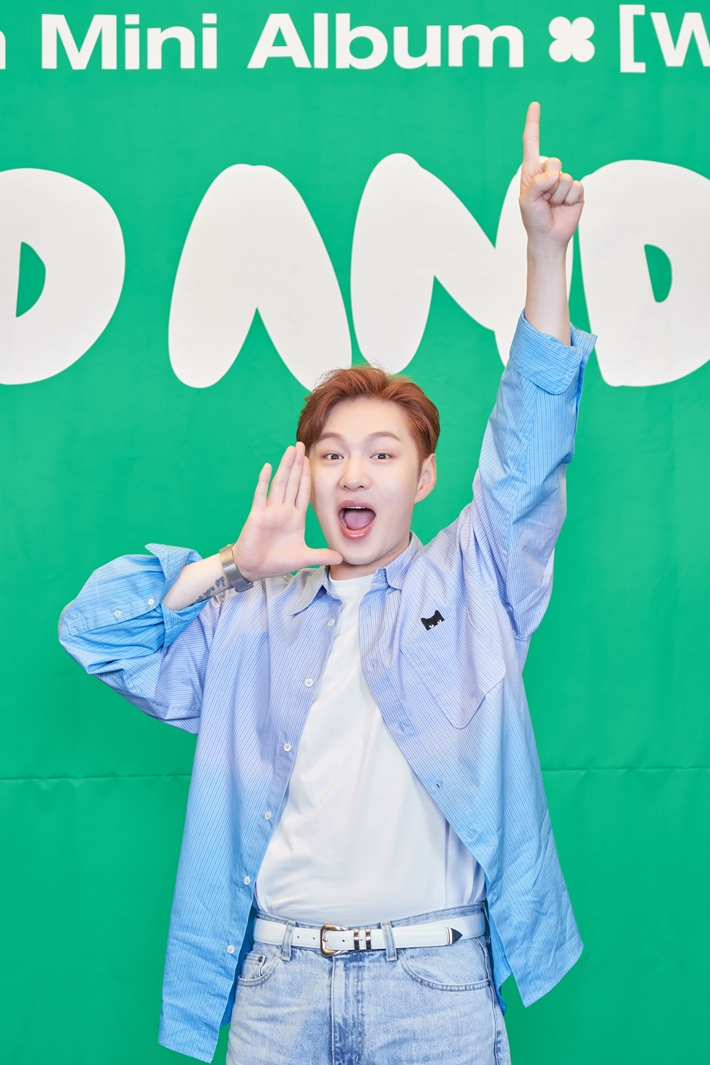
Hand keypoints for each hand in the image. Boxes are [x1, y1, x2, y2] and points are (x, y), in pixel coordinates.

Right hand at [232, 442, 342, 581]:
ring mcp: (270, 511)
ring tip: (290, 450)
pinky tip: (268, 467)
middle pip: (292, 482)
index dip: (306, 476)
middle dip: (297, 464)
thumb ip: (321, 556)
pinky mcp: (257, 515)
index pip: (303, 492)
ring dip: (285, 467)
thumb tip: (341, 558)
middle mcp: (283, 511)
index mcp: (295, 518)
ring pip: (279, 484)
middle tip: (300, 445)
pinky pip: (261, 495)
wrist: (253, 569)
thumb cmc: (276, 562)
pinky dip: (264, 481)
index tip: (310, 460)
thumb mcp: (303, 558)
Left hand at [519, 101, 583, 253]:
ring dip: (557, 196)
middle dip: (548, 183)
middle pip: (553, 162)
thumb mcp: (527, 201)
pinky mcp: (576, 191)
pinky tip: (563, 207)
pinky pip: (576, 187)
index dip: (533, 124)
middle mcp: (548, 173)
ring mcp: (563, 181)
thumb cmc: (533, 219)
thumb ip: (537, 184)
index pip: (532, 143)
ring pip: (564, 178)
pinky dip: (569, 199)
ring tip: (552, 206)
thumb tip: (555, 174)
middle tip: (544, 199)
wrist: (548, 237)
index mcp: (532, 171)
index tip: (535, 104)